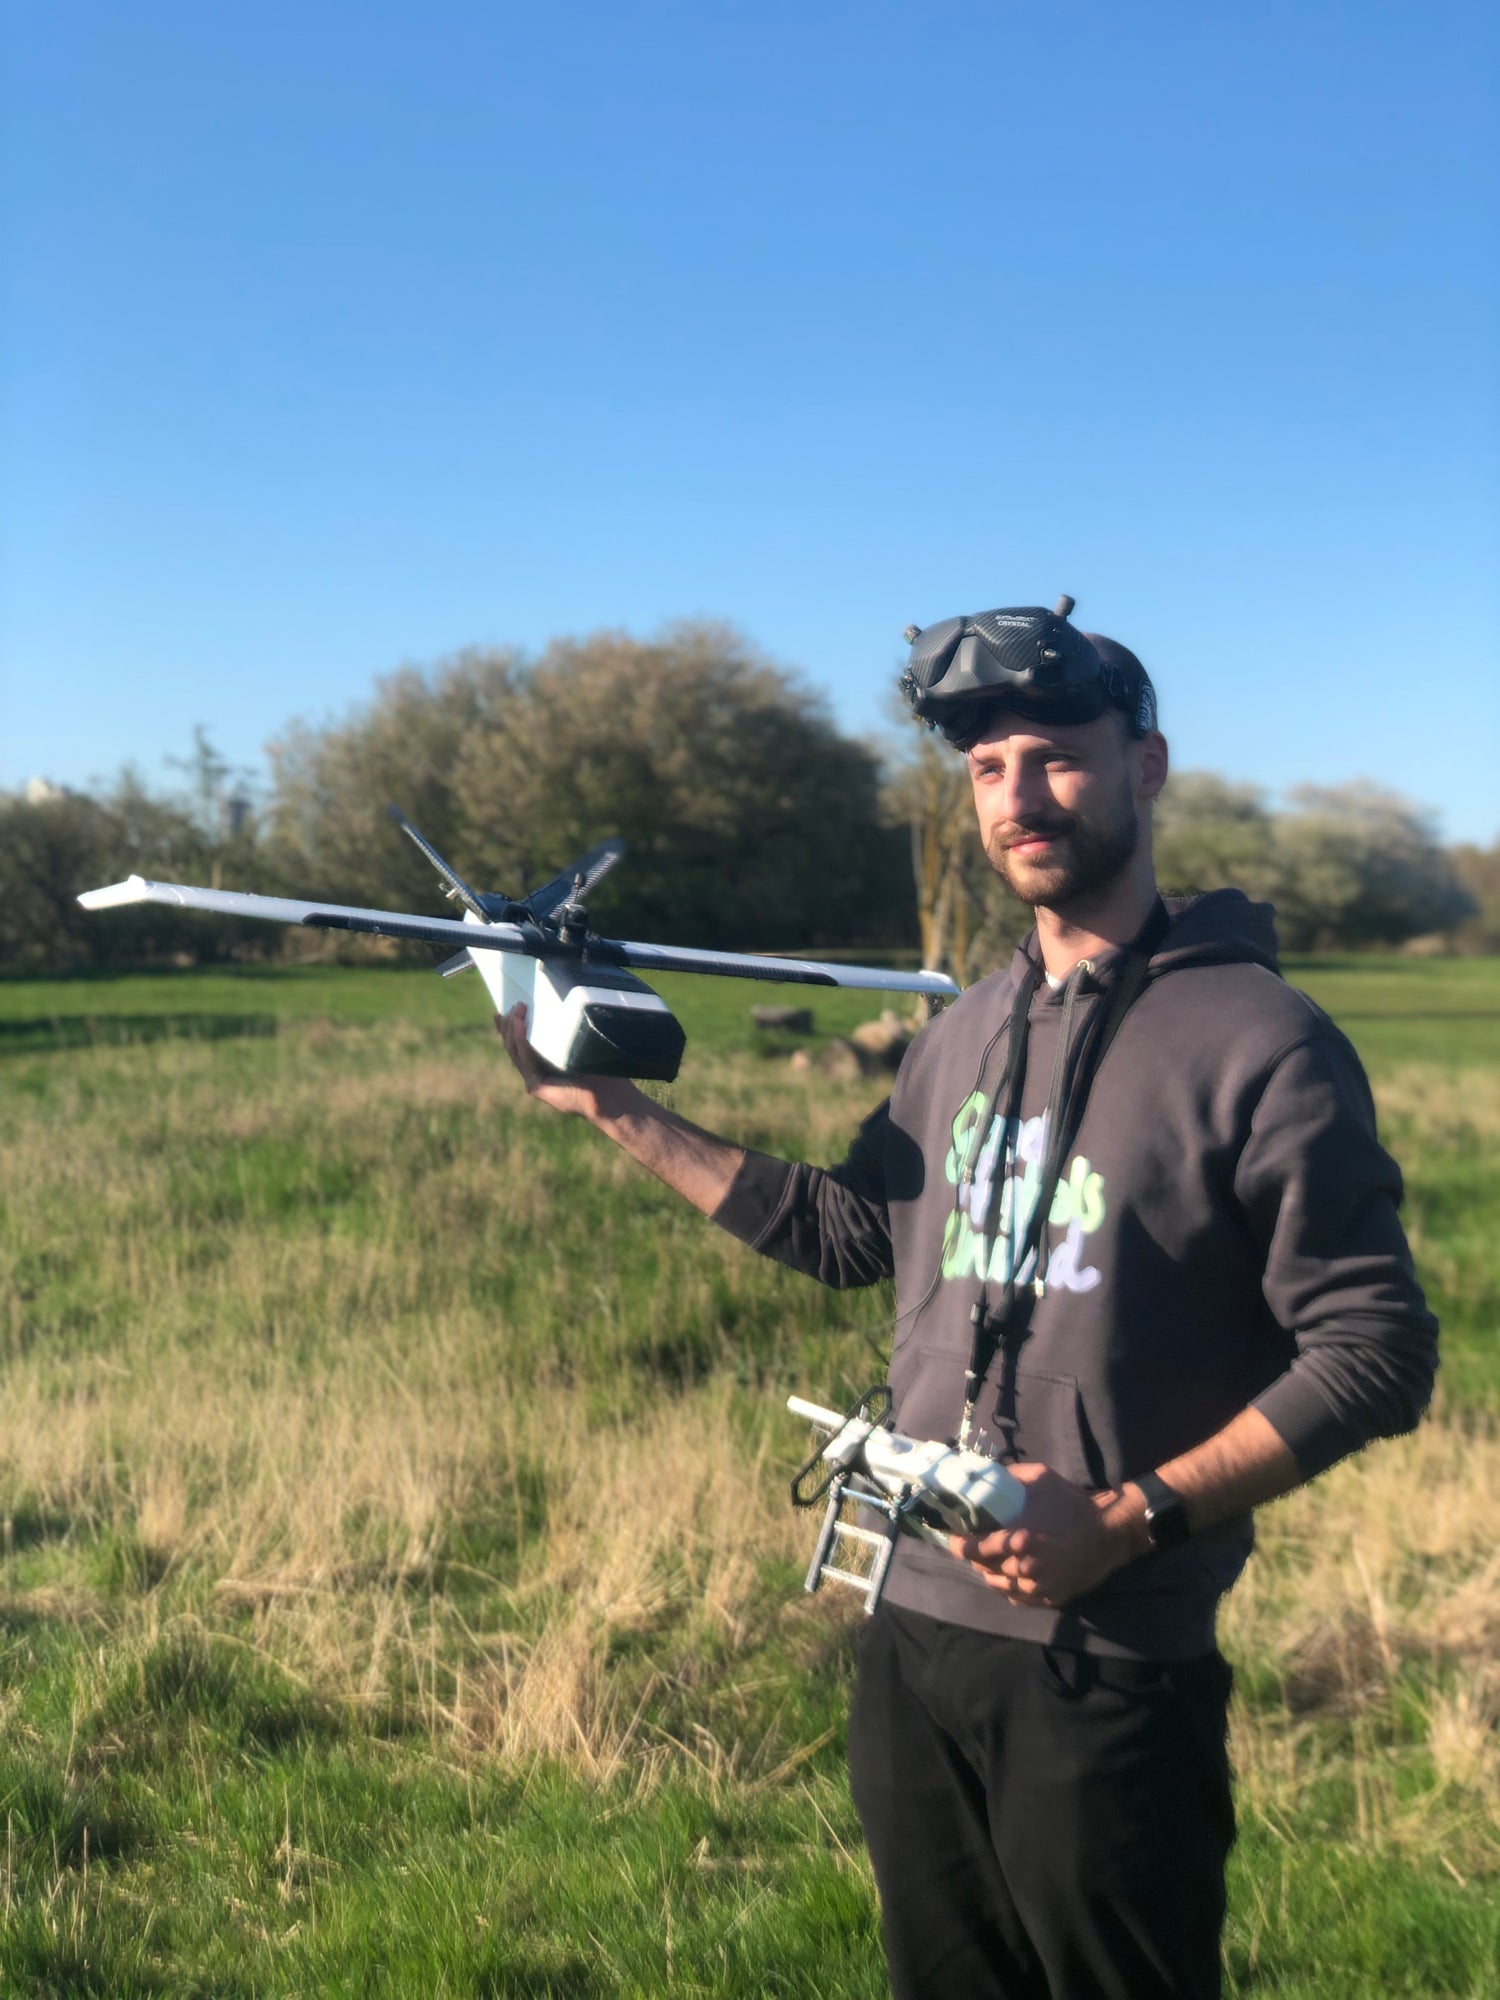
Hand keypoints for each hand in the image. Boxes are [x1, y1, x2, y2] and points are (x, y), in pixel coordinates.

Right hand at [494, 1005, 635, 1120]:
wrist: (608, 1095)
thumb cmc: (599, 1068)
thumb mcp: (576, 1045)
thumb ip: (562, 1034)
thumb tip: (556, 1007)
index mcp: (541, 1062)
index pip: (518, 1042)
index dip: (509, 1026)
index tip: (506, 1008)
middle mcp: (533, 1072)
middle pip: (512, 1044)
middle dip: (510, 1023)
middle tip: (516, 1004)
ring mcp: (532, 1080)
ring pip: (515, 1050)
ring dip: (514, 1027)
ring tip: (518, 1008)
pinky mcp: (536, 1086)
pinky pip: (525, 1058)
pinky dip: (522, 1039)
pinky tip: (521, 1025)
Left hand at [949, 1463, 1148, 1607]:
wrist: (1107, 1532)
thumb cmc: (1071, 1503)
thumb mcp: (1040, 1477)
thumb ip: (1009, 1476)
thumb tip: (984, 1474)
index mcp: (1016, 1539)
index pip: (972, 1549)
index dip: (958, 1544)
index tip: (952, 1538)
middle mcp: (1022, 1568)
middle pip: (983, 1568)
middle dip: (974, 1556)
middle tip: (973, 1545)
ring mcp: (1035, 1587)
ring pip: (997, 1585)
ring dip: (990, 1572)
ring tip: (990, 1559)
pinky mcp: (1048, 1599)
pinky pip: (1016, 1598)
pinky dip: (1009, 1587)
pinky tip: (1010, 1573)